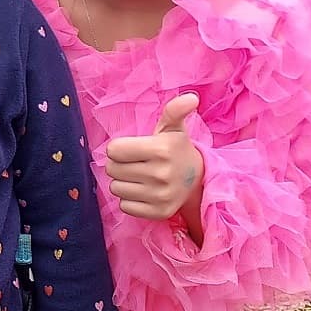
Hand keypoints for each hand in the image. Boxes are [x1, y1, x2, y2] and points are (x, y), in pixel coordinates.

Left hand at [102, 93, 202, 221]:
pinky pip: (125, 206)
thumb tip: (191, 97)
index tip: (132, 149)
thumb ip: (174, 111)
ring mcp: (161, 195)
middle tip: (136, 163)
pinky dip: (130, 200)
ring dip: (123, 182)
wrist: (197, 180)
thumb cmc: (175, 149)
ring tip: (140, 177)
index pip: (114, 150)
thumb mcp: (173, 128)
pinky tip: (144, 192)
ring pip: (116, 189)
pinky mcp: (159, 213)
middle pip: (112, 169)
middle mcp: (161, 174)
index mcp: (161, 149)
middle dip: (119, 165)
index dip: (119, 148)